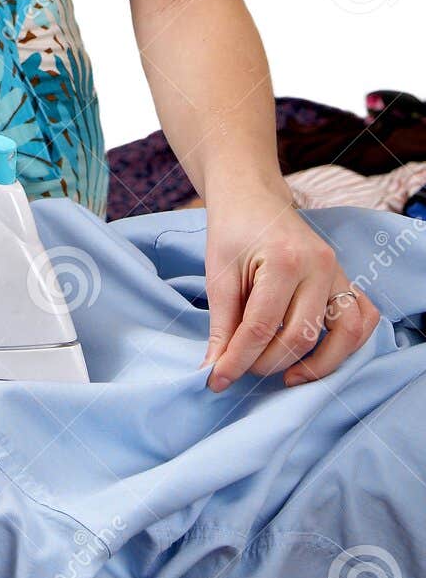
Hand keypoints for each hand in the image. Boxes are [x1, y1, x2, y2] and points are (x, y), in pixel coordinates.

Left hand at [199, 182, 380, 391]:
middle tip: (242, 370)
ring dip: (316, 365)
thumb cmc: (232, 231)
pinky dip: (348, 345)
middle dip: (268, 363)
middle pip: (301, 336)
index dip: (238, 359)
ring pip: (344, 335)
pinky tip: (318, 357)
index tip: (217, 379)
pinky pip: (362, 318)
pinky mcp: (344, 278)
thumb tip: (216, 371)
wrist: (251, 198)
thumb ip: (222, 325)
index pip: (262, 327)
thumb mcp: (218, 274)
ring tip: (286, 377)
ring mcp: (337, 271)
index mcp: (284, 260)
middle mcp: (319, 265)